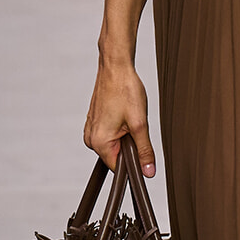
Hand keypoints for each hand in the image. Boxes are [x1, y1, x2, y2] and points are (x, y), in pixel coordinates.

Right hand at [83, 56, 156, 175]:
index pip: (118, 168)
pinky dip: (120, 128)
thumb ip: (144, 151)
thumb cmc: (125, 90)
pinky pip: (110, 134)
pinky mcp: (94, 122)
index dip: (133, 162)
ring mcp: (91, 130)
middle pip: (117, 156)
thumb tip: (148, 171)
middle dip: (130, 146)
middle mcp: (91, 138)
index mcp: (99, 142)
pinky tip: (123, 113)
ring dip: (125, 136)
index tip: (141, 148)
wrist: (116, 68)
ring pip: (115, 144)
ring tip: (128, 117)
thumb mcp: (140, 124)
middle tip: (134, 125)